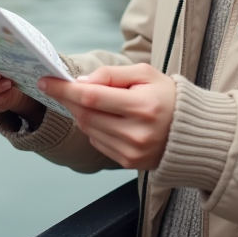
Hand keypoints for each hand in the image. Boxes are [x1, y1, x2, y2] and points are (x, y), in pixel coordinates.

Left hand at [39, 63, 175, 169]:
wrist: (192, 131)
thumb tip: (81, 83)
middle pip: (86, 115)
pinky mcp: (129, 162)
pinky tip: (106, 118)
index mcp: (142, 106)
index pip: (92, 97)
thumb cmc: (167, 96)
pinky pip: (98, 142)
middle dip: (68, 100)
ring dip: (81, 113)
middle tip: (59, 87)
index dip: (65, 89)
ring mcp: (132, 151)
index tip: (46, 81)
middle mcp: (136, 133)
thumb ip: (111, 75)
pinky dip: (94, 128)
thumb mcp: (145, 74)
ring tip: (90, 100)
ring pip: (88, 129)